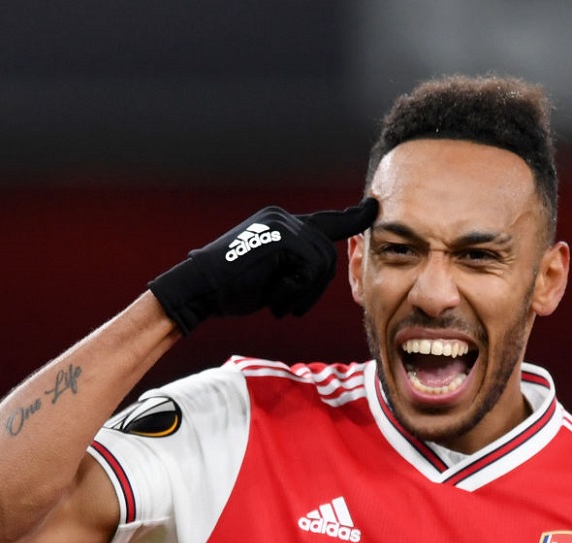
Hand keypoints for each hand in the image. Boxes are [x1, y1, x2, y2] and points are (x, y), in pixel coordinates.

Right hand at [148, 198, 377, 333]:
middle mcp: (283, 217)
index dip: (352, 216)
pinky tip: (272, 297)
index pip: (326, 221)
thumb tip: (323, 265)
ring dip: (303, 294)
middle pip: (328, 254)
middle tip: (288, 306)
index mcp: (281, 222)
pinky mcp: (281, 236)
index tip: (372, 207)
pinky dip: (295, 291)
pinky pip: (310, 268)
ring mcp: (282, 223)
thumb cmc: (231, 290)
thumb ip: (297, 265)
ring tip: (277, 302)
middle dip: (315, 288)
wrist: (200, 290)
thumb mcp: (271, 274)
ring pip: (322, 263)